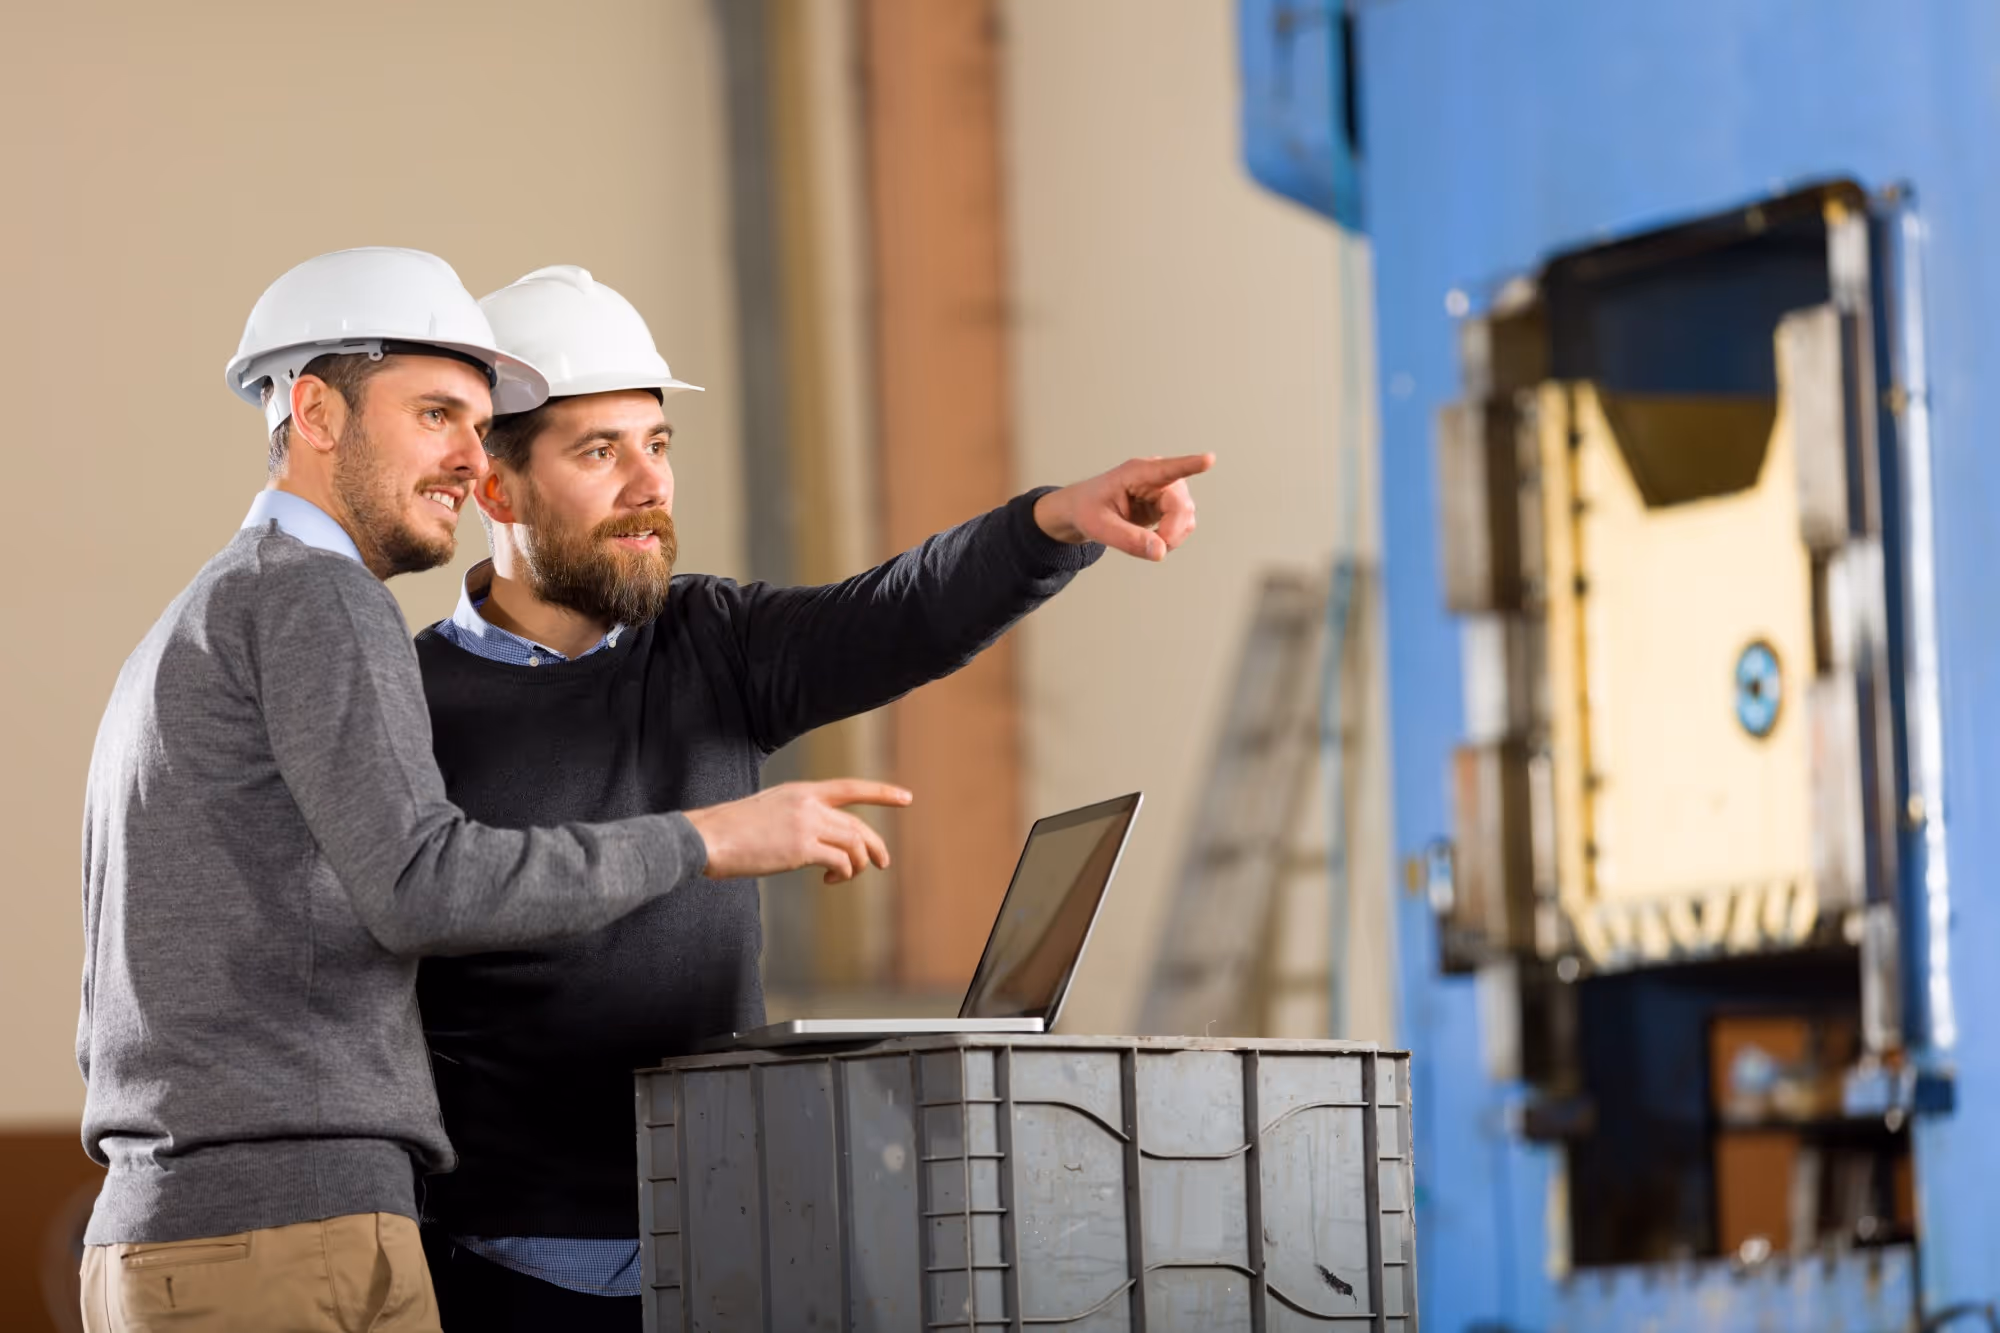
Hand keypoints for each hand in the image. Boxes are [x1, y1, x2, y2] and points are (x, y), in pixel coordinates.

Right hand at [686, 780, 912, 883]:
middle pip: (858, 824)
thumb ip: (797, 816)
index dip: (881, 793)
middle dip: (876, 846)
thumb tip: (816, 839)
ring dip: (858, 866)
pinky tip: (830, 882)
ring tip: (845, 878)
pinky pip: (841, 862)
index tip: (906, 797)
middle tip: (883, 863)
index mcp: (801, 791)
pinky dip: (843, 875)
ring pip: (854, 844)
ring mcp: (807, 824)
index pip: (850, 787)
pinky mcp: (802, 848)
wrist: (708, 836)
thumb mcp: (768, 809)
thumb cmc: (730, 830)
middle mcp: (809, 804)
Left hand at [1033, 453, 1214, 560]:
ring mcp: (1166, 491)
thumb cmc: (1088, 509)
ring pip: (1186, 517)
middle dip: (1171, 531)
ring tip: (1144, 541)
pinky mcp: (1169, 505)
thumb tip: (1160, 552)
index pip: (1167, 469)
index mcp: (1137, 473)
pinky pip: (1183, 525)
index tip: (1208, 459)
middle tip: (1155, 548)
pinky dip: (1171, 538)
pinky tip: (1152, 538)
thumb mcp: (1099, 526)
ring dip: (1171, 536)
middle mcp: (1157, 478)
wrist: (1084, 510)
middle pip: (1181, 505)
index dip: (1190, 465)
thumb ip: (1128, 539)